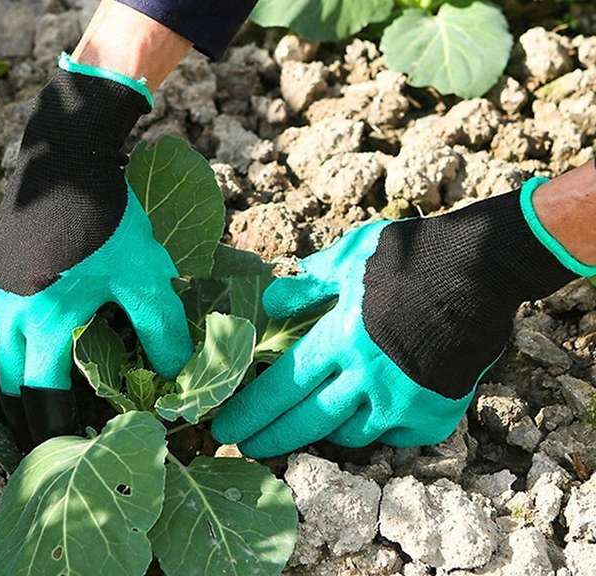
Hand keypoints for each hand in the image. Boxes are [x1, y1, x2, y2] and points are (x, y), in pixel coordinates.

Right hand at [0, 54, 191, 449]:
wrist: (65, 164)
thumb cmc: (106, 221)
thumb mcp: (144, 275)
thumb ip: (160, 327)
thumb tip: (177, 370)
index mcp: (45, 326)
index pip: (44, 399)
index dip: (61, 428)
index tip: (77, 442)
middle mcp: (8, 318)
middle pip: (9, 388)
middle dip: (29, 417)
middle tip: (51, 433)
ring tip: (20, 402)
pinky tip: (0, 348)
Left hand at [213, 184, 576, 457]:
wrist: (480, 270)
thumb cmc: (410, 257)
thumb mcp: (351, 255)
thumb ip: (309, 283)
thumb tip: (272, 301)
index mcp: (341, 338)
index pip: (282, 386)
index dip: (250, 412)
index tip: (223, 430)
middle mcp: (367, 378)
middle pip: (307, 421)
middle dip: (270, 438)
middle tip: (243, 449)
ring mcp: (403, 401)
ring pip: (350, 434)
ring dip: (324, 431)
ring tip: (308, 424)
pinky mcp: (436, 413)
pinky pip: (394, 435)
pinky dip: (375, 427)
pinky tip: (367, 415)